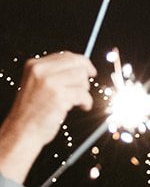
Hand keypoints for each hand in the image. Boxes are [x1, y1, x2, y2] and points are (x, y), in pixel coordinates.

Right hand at [0, 52, 95, 182]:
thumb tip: (79, 67)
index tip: (90, 70)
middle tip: (86, 89)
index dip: (81, 62)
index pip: (65, 55)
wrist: (23, 130)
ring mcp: (49, 82)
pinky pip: (83, 94)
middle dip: (85, 76)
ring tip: (79, 101)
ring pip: (81, 78)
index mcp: (34, 65)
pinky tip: (82, 107)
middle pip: (76, 63)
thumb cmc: (32, 112)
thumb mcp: (36, 85)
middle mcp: (41, 70)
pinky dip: (87, 102)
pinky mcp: (59, 96)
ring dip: (85, 91)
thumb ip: (52, 74)